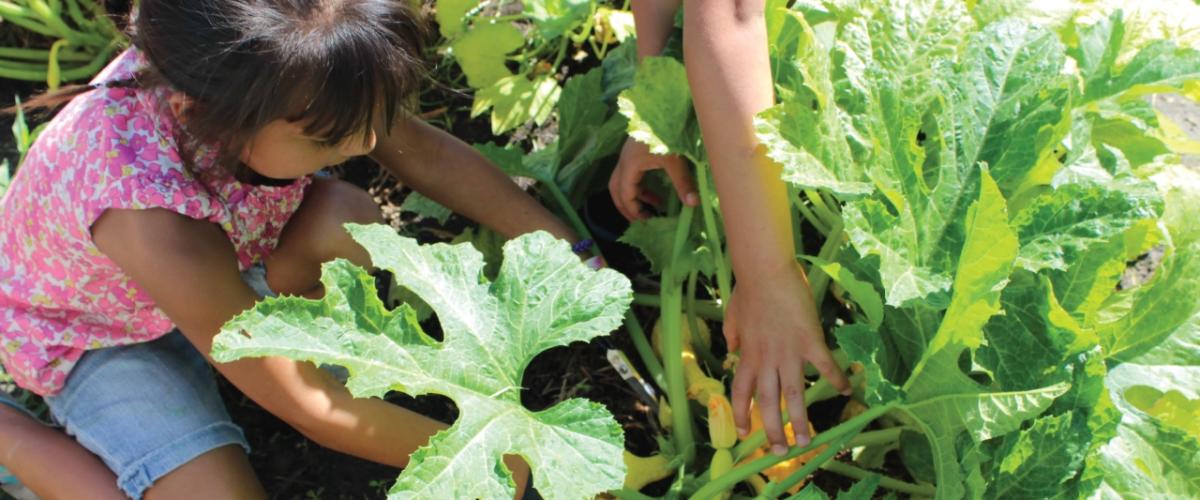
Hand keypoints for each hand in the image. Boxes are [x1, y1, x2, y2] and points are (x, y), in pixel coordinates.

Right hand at [609, 138, 698, 219]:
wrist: (664, 105)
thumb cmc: (666, 130)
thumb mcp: (675, 159)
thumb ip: (683, 182)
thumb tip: (693, 204)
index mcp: (630, 165)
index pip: (625, 194)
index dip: (633, 210)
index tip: (647, 220)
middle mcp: (624, 161)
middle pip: (615, 189)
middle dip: (626, 206)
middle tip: (641, 220)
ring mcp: (629, 155)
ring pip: (622, 182)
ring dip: (635, 196)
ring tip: (654, 207)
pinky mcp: (636, 151)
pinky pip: (632, 174)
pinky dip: (641, 187)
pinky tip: (658, 193)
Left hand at [724, 263, 850, 454]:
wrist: (765, 271)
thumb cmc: (749, 288)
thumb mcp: (733, 315)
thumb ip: (732, 335)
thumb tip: (731, 349)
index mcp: (748, 354)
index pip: (740, 392)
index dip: (741, 415)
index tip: (743, 434)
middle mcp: (766, 359)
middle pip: (768, 403)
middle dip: (772, 430)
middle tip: (780, 451)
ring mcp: (788, 353)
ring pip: (794, 395)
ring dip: (800, 420)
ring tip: (806, 441)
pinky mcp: (810, 341)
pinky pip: (825, 366)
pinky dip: (837, 380)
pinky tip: (847, 392)